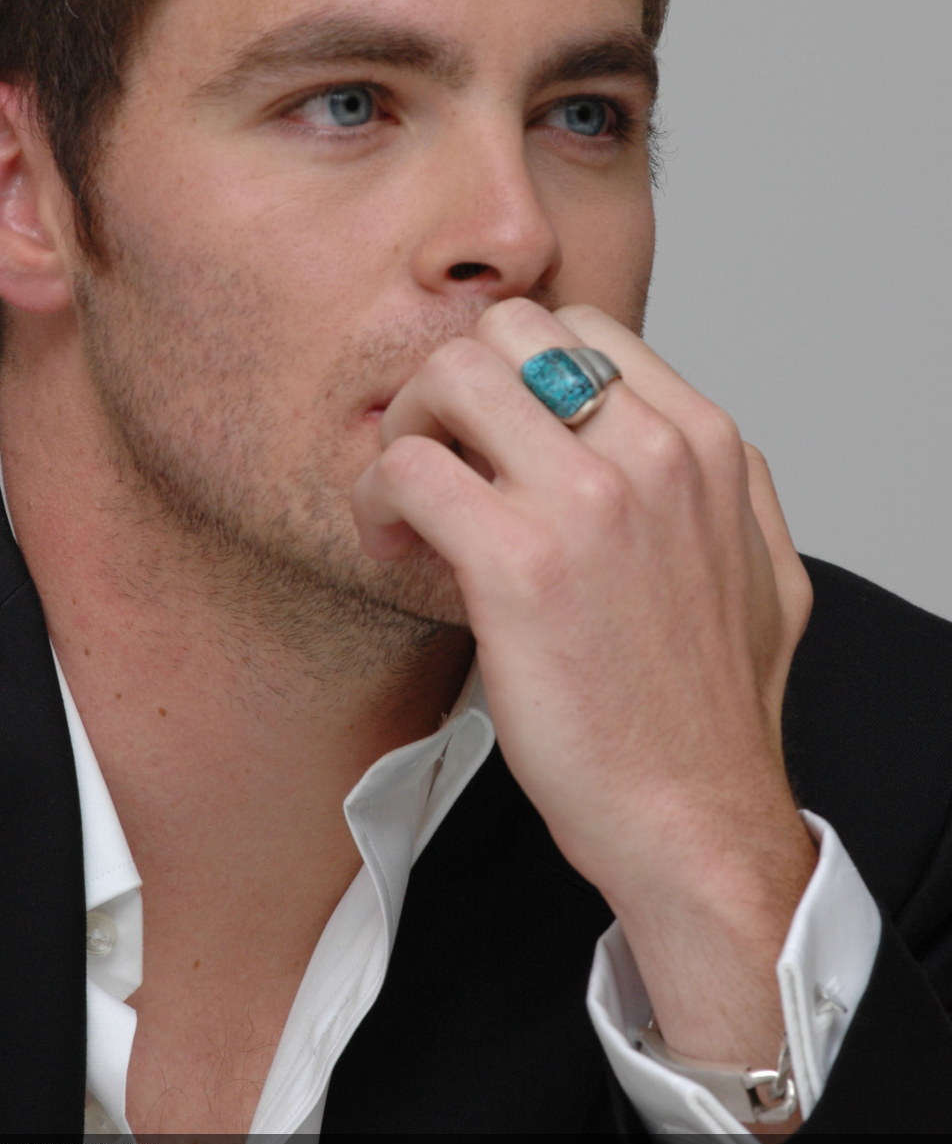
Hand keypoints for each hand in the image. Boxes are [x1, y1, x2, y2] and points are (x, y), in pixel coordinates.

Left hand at [352, 297, 816, 1098]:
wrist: (695, 817)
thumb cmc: (711, 708)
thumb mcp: (765, 567)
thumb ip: (730, 483)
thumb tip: (673, 429)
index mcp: (706, 442)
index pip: (580, 326)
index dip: (516, 371)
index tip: (492, 434)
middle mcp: (652, 452)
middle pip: (507, 329)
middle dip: (453, 380)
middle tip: (434, 451)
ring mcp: (586, 502)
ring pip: (450, 375)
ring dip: (405, 426)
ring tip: (405, 498)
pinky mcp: (519, 565)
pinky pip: (410, 468)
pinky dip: (377, 498)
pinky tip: (391, 544)